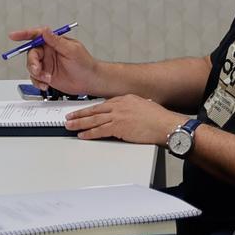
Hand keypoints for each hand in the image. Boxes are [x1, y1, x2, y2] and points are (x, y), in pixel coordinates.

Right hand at [7, 27, 105, 94]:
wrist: (89, 82)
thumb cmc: (85, 64)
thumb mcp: (71, 50)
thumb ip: (56, 41)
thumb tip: (45, 31)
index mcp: (54, 43)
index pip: (36, 35)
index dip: (24, 34)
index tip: (13, 36)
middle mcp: (48, 52)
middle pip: (31, 53)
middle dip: (32, 63)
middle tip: (38, 70)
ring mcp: (47, 64)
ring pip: (31, 67)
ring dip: (36, 74)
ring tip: (47, 79)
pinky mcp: (46, 75)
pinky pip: (35, 78)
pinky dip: (38, 82)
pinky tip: (45, 84)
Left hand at [63, 95, 184, 144]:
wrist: (166, 125)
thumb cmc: (159, 119)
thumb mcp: (144, 106)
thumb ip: (132, 109)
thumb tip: (126, 115)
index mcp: (125, 99)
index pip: (103, 104)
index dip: (90, 109)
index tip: (83, 112)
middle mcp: (119, 105)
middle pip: (94, 110)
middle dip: (80, 114)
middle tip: (69, 117)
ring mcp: (118, 116)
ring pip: (93, 120)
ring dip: (79, 123)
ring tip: (70, 126)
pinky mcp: (118, 127)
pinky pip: (99, 131)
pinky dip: (89, 133)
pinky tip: (82, 134)